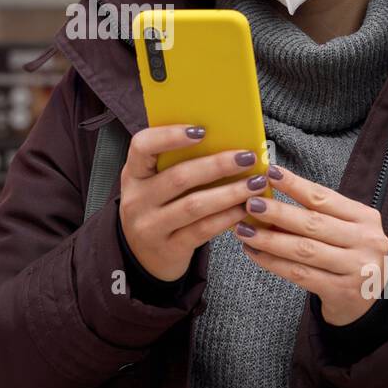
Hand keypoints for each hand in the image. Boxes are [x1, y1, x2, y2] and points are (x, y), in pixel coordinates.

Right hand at [118, 125, 269, 281]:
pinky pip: (203, 230)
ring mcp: (150, 227)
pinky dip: (227, 217)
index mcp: (133, 174)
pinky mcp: (169, 248)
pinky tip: (244, 208)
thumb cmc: (157, 209)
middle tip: (247, 158)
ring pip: (195, 205)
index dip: (170, 135)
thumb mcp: (154, 185)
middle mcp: (137, 200)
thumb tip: (224, 140)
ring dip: (230, 192)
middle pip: (179, 177)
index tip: (202, 130)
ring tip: (255, 184)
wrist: (142, 258)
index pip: (142, 146)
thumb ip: (175, 164)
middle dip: (218, 165)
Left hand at [235, 166, 387, 326]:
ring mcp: (357, 268)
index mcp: (365, 218)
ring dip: (269, 238)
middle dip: (277, 212)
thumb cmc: (349, 257)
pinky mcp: (342, 291)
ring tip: (244, 230)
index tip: (270, 173)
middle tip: (249, 204)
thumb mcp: (345, 230)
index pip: (324, 198)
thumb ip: (317, 215)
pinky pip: (300, 273)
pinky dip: (273, 262)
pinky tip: (254, 253)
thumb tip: (269, 199)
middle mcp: (365, 241)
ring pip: (304, 249)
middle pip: (313, 223)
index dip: (295, 185)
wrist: (369, 301)